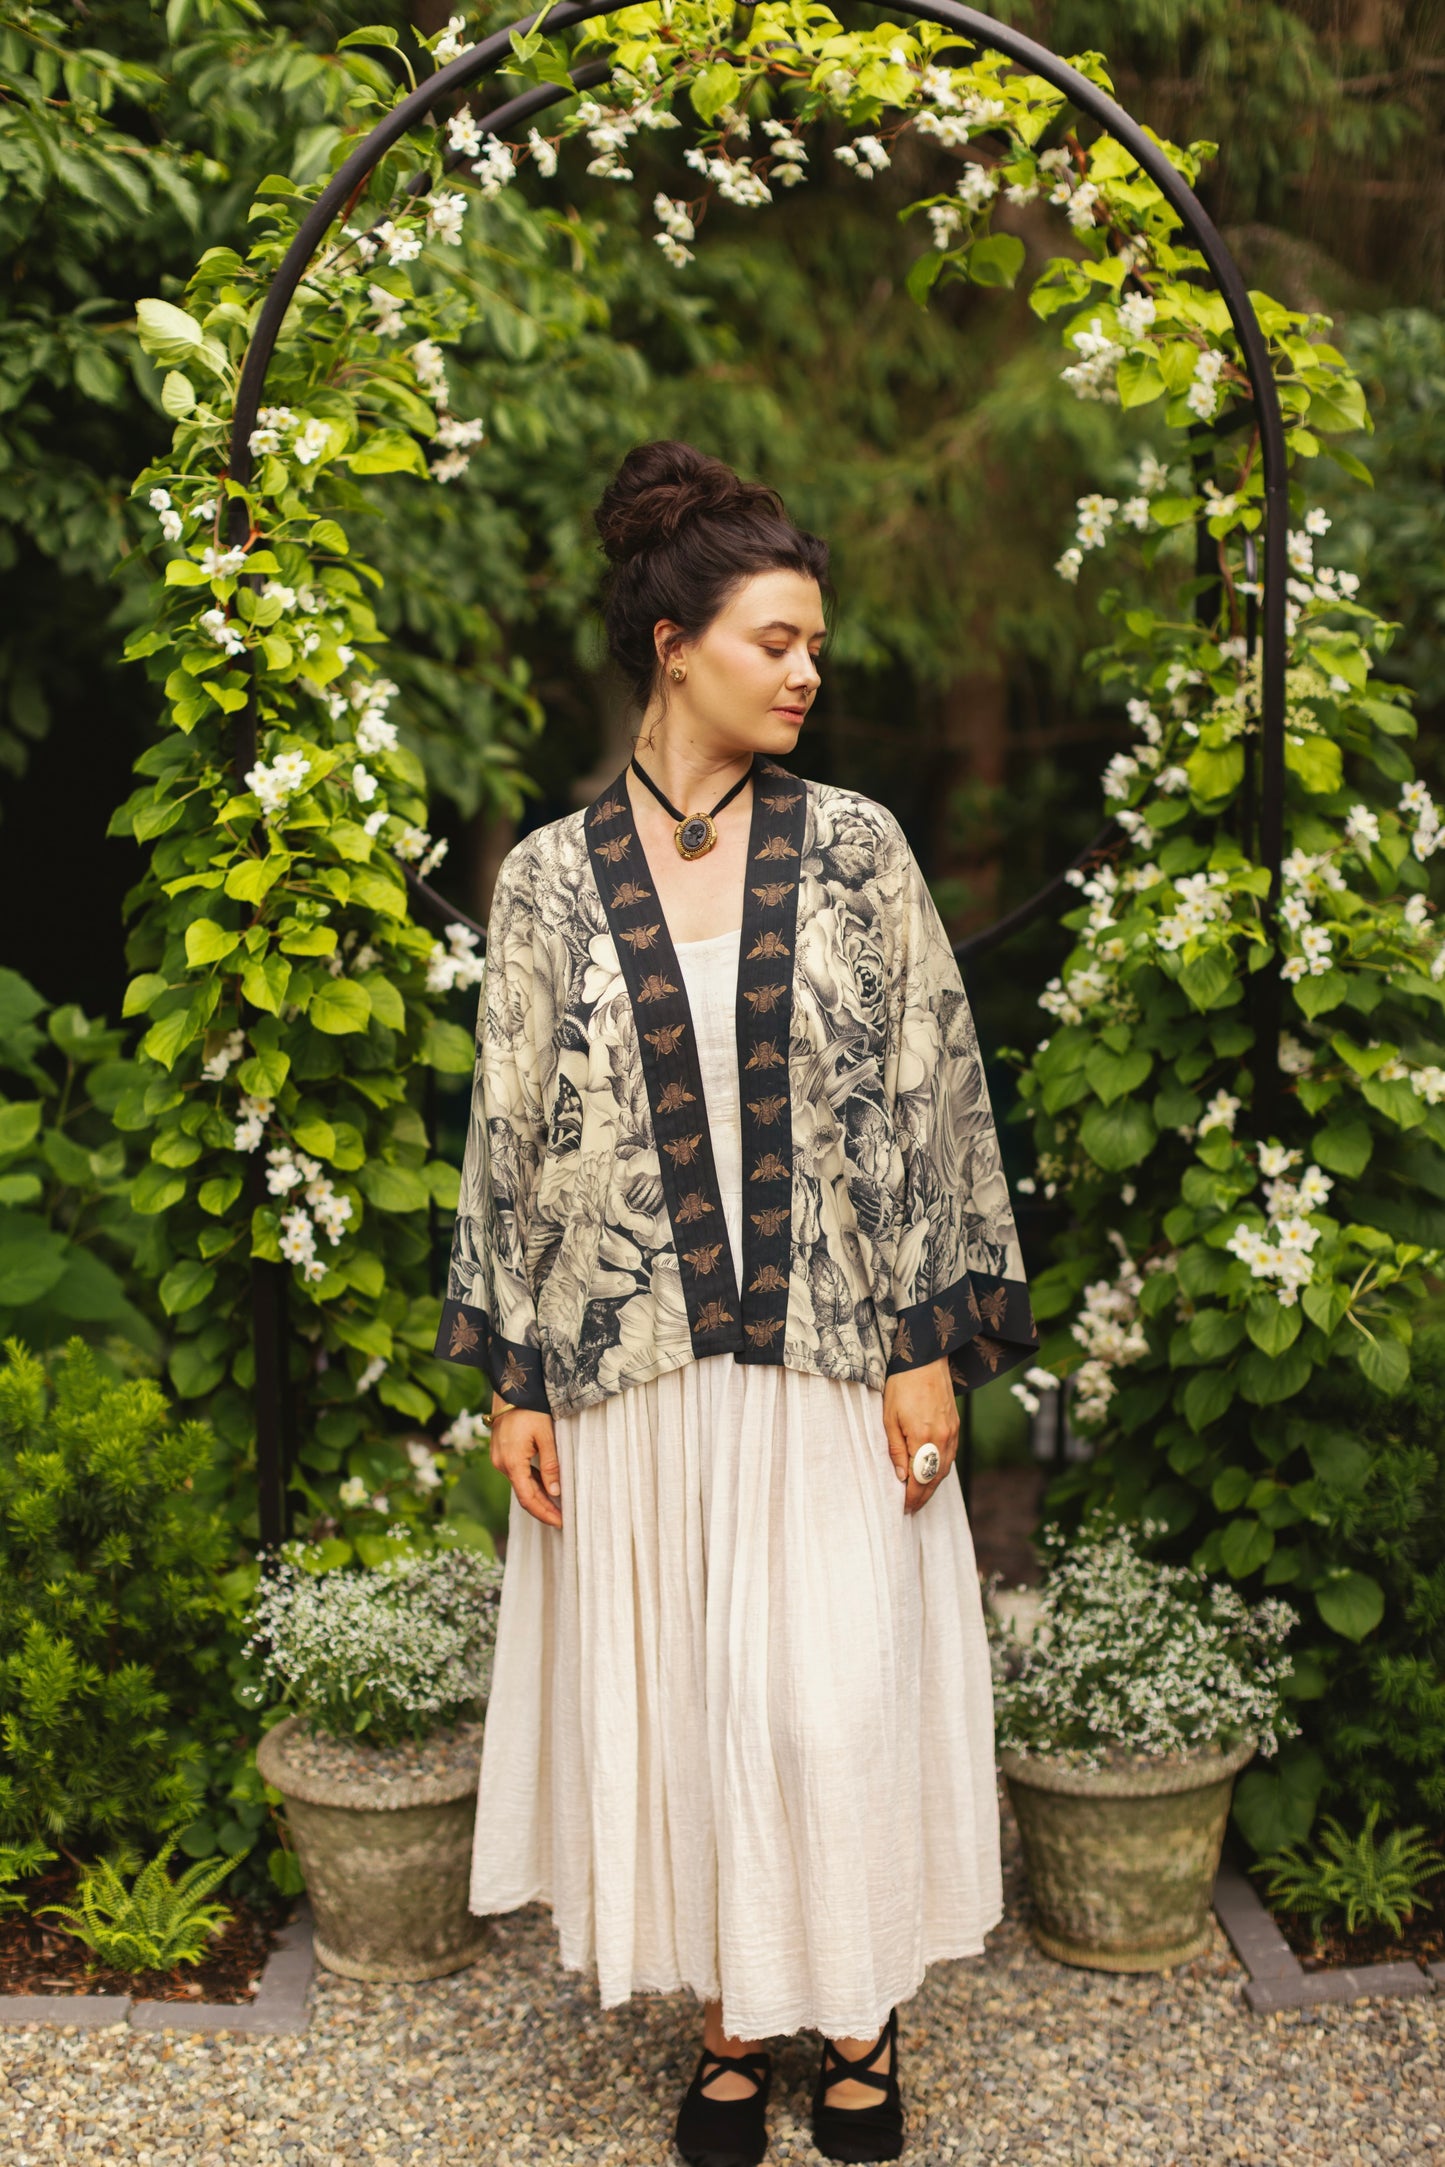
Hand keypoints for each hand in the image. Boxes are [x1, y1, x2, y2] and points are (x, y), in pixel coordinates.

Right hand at [490, 1398, 561, 1528]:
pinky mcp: (502, 1453)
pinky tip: (546, 1488)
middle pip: (524, 1494)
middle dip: (543, 1509)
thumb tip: (556, 1493)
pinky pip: (518, 1474)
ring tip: (558, 1507)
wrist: (512, 1389)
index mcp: (511, 1462)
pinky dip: (532, 1483)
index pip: (528, 1498)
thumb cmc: (530, 1409)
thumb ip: (550, 1465)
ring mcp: (499, 1459)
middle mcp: (501, 1464)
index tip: (560, 1522)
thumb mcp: (545, 1436)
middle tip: (563, 1519)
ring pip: (521, 1485)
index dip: (544, 1513)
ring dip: (538, 1496)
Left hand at [882, 1355, 959, 1515]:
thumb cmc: (902, 1385)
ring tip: (920, 1495)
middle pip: (935, 1478)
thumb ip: (896, 1449)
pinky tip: (931, 1472)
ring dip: (933, 1484)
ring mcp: (952, 1432)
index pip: (920, 1479)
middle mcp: (943, 1439)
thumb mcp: (889, 1417)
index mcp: (924, 1438)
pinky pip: (950, 1455)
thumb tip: (902, 1476)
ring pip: (945, 1468)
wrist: (925, 1359)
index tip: (904, 1509)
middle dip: (923, 1496)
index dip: (912, 1497)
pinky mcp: (956, 1425)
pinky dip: (941, 1469)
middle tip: (912, 1509)